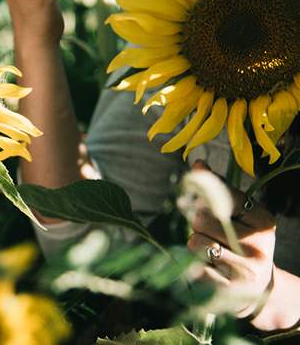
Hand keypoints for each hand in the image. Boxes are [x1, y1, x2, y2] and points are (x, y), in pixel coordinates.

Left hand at [186, 161, 275, 320]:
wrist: (258, 290)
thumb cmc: (243, 243)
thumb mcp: (240, 215)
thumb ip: (220, 189)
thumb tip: (198, 163)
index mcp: (263, 220)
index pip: (221, 196)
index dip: (203, 198)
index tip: (202, 202)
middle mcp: (258, 245)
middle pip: (201, 219)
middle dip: (197, 225)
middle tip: (210, 235)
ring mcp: (245, 270)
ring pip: (195, 242)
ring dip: (195, 245)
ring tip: (212, 253)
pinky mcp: (229, 291)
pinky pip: (193, 268)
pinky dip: (194, 266)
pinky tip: (210, 270)